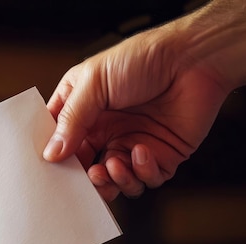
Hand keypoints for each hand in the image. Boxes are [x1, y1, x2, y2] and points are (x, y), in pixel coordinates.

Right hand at [43, 29, 228, 200]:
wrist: (194, 59)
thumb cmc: (142, 58)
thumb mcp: (94, 81)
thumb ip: (71, 119)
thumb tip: (51, 153)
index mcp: (86, 110)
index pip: (61, 142)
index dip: (56, 158)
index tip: (52, 169)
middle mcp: (108, 130)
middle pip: (87, 169)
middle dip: (86, 179)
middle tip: (88, 177)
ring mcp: (133, 144)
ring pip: (115, 182)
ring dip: (113, 180)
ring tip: (113, 165)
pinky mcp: (160, 156)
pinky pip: (145, 180)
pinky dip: (142, 172)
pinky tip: (142, 151)